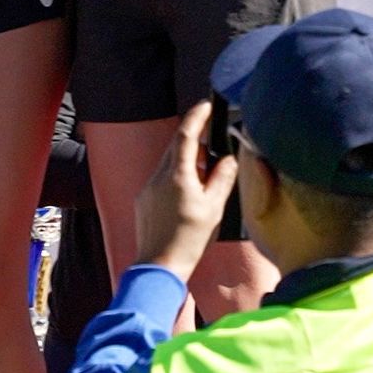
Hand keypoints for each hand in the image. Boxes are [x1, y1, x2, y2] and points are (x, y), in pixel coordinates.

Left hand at [135, 104, 239, 275]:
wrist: (160, 266)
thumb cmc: (189, 241)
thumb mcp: (214, 209)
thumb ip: (222, 179)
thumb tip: (228, 159)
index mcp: (177, 176)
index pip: (185, 134)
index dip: (197, 117)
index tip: (206, 105)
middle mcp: (158, 177)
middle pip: (175, 147)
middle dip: (193, 140)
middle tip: (212, 143)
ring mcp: (148, 188)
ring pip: (168, 163)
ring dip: (186, 162)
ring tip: (204, 177)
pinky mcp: (143, 200)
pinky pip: (161, 179)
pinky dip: (175, 177)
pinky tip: (187, 195)